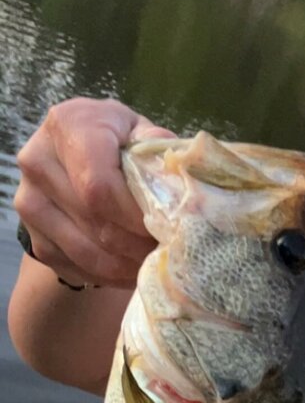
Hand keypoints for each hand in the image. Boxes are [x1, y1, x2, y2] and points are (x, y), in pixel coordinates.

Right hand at [14, 97, 175, 288]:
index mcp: (68, 126)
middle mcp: (39, 161)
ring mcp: (30, 202)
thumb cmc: (119, 143)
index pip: (99, 187)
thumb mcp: (140, 133)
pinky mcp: (35, 238)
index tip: (165, 228)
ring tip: (156, 262)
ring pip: (88, 253)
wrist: (78, 159)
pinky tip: (134, 268)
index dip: (135, 216)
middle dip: (138, 244)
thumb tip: (176, 182)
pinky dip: (113, 276)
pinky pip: (80, 269)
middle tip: (169, 251)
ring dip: (129, 266)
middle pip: (96, 222)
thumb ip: (158, 151)